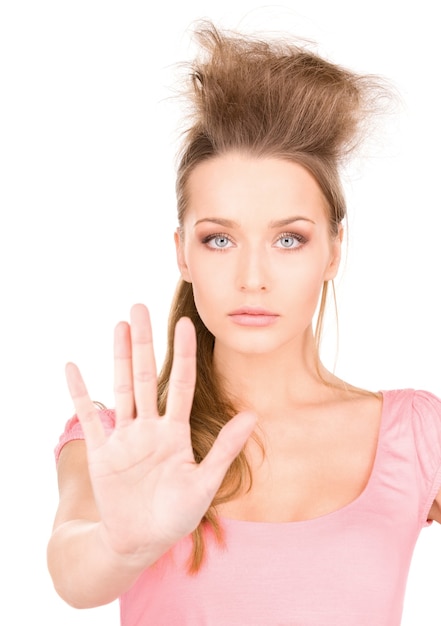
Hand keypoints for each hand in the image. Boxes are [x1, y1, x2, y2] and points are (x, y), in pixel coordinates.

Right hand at [65, 304, 255, 563]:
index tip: (187, 323)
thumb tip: (254, 414)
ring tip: (119, 325)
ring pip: (122, 389)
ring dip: (119, 358)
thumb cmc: (176, 516)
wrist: (141, 541)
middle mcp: (150, 427)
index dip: (184, 354)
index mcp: (176, 433)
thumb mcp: (204, 483)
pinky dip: (80, 394)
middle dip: (144, 342)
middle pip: (147, 376)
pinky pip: (89, 418)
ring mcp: (125, 437)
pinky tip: (73, 368)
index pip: (182, 384)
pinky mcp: (102, 452)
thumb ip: (225, 448)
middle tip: (139, 308)